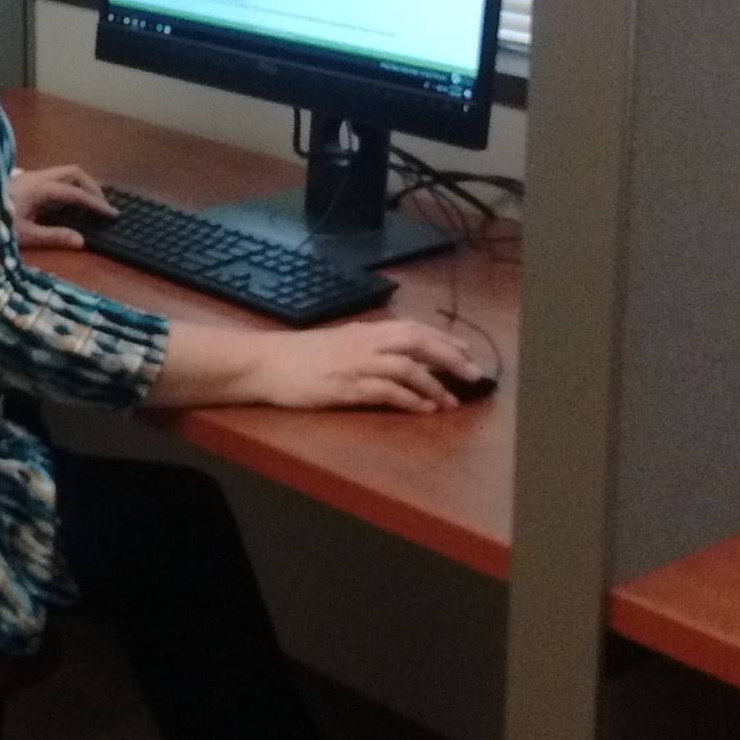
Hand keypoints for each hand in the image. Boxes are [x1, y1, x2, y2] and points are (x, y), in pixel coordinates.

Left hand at [8, 164, 115, 249]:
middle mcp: (37, 176)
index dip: (96, 204)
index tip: (112, 214)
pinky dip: (69, 186)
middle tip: (103, 207)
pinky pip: (55, 178)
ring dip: (81, 185)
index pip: (75, 193)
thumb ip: (53, 236)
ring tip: (91, 204)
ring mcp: (31, 176)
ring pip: (65, 172)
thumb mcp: (24, 235)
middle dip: (93, 187)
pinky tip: (69, 203)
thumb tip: (81, 241)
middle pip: (74, 172)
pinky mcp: (25, 180)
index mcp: (40, 188)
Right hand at [246, 319, 482, 413]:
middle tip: (474, 374)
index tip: (467, 351)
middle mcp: (365, 343)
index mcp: (365, 331)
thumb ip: (368, 345)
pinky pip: (385, 391)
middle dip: (450, 357)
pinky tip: (424, 409)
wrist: (265, 363)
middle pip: (417, 342)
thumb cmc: (300, 356)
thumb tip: (398, 354)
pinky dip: (409, 399)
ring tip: (452, 400)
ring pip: (406, 366)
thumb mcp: (340, 342)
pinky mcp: (345, 386)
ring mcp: (356, 364)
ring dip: (434, 383)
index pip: (414, 329)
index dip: (444, 339)